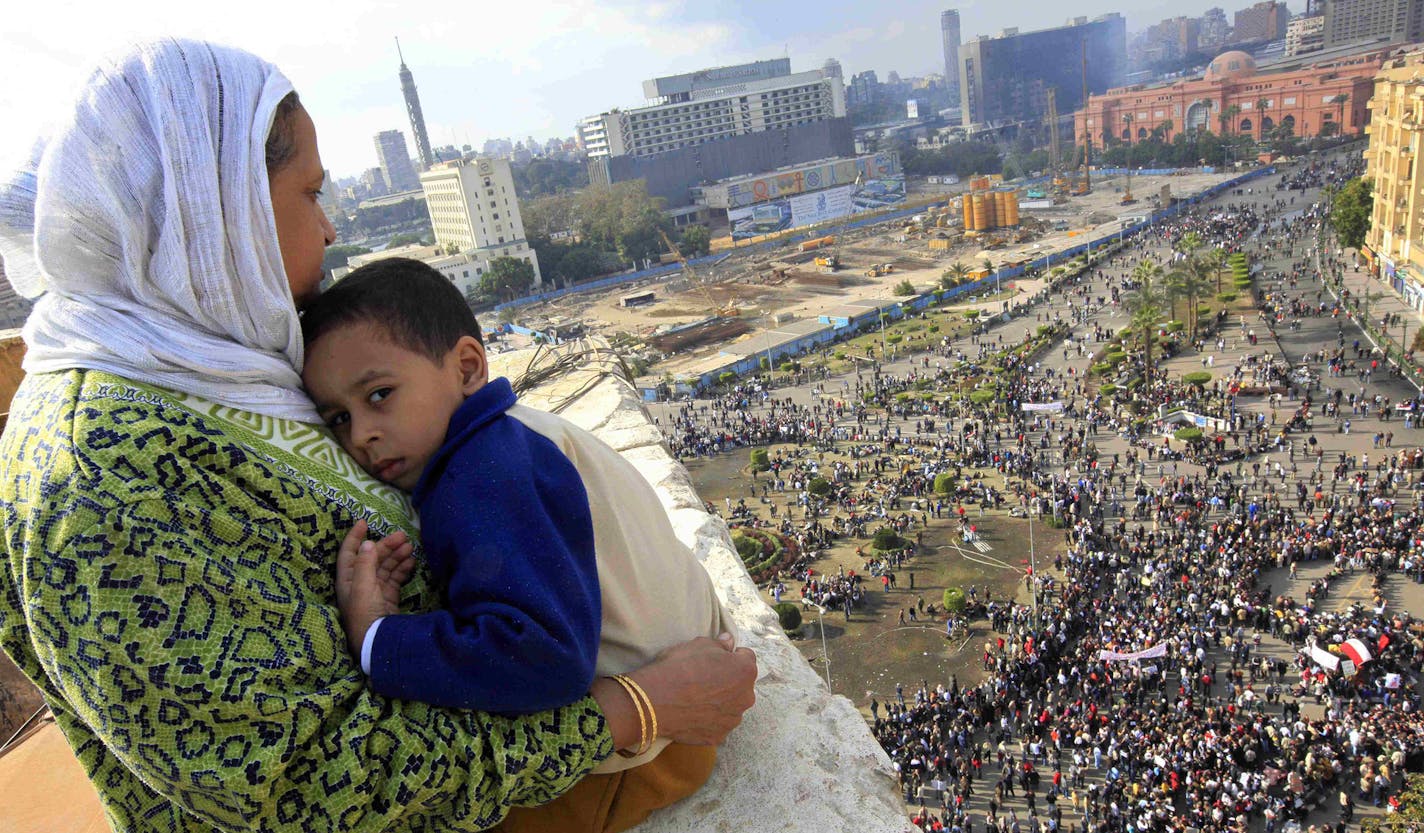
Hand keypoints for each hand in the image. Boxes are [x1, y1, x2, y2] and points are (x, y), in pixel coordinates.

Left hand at [335, 520, 415, 657]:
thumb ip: (365, 564)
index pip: (349, 553)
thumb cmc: (365, 615)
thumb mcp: (362, 588)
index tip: (364, 521)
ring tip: (410, 547)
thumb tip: (369, 542)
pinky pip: (395, 578)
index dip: (355, 536)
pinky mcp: (388, 598)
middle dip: (386, 545)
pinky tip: (411, 562)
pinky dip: (403, 569)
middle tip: (403, 536)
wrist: (377, 643)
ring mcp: (375, 591)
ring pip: (385, 566)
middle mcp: (360, 583)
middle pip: (372, 557)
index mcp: (348, 580)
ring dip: (396, 555)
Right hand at [628, 634, 756, 746]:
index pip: (746, 657)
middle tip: (704, 678)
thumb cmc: (679, 668)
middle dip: (728, 680)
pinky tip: (692, 712)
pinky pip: (717, 724)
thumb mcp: (699, 644)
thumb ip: (720, 644)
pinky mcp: (718, 736)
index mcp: (745, 671)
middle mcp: (746, 697)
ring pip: (731, 706)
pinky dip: (709, 719)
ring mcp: (732, 720)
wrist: (655, 701)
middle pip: (741, 684)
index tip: (714, 658)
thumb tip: (729, 641)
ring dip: (720, 701)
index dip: (730, 655)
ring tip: (696, 697)